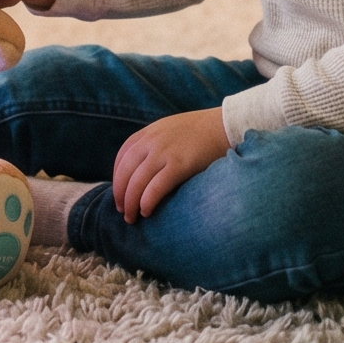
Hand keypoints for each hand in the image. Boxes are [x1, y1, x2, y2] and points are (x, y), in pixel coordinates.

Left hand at [111, 108, 227, 222]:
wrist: (226, 125)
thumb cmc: (202, 131)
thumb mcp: (172, 130)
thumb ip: (157, 143)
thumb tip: (146, 168)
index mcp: (150, 132)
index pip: (122, 156)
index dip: (117, 178)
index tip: (119, 193)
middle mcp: (152, 141)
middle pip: (125, 171)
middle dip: (120, 194)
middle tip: (121, 210)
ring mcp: (165, 152)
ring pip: (136, 182)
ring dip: (130, 203)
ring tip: (131, 217)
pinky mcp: (180, 165)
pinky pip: (156, 187)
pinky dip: (147, 201)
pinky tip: (146, 211)